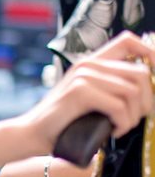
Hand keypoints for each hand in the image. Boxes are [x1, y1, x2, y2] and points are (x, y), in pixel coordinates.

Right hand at [21, 31, 154, 152]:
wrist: (33, 134)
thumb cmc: (63, 122)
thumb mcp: (89, 99)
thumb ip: (110, 89)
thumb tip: (146, 91)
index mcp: (90, 62)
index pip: (129, 42)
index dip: (151, 54)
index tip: (154, 80)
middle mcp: (87, 64)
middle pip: (141, 72)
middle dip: (148, 100)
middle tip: (135, 118)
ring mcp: (83, 76)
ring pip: (134, 91)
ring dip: (134, 116)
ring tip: (121, 127)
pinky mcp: (80, 92)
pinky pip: (119, 106)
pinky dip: (122, 123)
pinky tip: (112, 130)